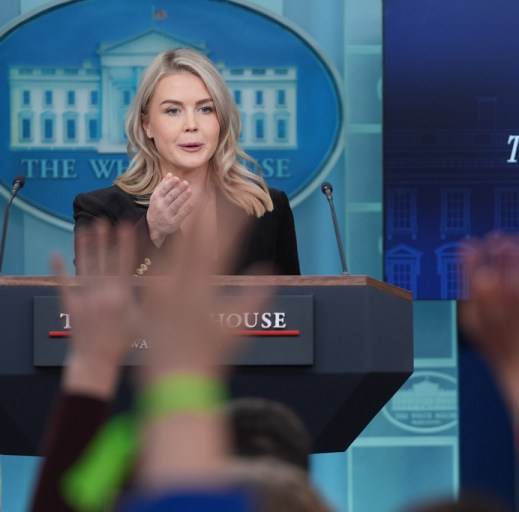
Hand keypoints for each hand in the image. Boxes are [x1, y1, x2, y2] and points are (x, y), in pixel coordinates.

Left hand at [52, 220, 137, 397]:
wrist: (97, 360)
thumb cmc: (124, 343)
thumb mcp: (144, 320)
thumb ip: (152, 301)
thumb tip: (165, 284)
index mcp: (121, 295)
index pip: (124, 262)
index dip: (126, 243)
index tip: (126, 227)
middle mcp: (102, 292)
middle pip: (103, 259)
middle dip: (104, 239)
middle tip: (102, 220)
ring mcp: (85, 297)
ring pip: (84, 266)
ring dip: (84, 246)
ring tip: (84, 229)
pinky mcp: (71, 305)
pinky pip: (63, 283)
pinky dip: (58, 269)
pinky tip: (54, 254)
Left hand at [136, 215, 270, 384]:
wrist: (172, 380)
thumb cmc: (208, 358)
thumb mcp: (236, 328)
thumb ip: (254, 297)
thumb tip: (269, 271)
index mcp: (202, 290)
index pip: (220, 248)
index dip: (232, 225)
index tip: (241, 207)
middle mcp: (178, 285)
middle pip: (191, 240)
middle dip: (201, 215)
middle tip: (206, 192)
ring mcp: (159, 290)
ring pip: (169, 250)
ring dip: (179, 226)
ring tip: (184, 205)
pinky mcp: (148, 297)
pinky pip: (153, 266)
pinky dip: (158, 249)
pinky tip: (158, 235)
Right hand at [146, 173, 193, 247]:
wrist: (154, 227)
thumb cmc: (157, 207)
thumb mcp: (157, 197)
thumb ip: (163, 185)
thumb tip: (170, 174)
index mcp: (156, 198)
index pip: (163, 190)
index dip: (169, 184)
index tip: (176, 178)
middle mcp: (160, 206)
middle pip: (170, 196)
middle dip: (178, 189)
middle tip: (186, 183)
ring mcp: (166, 215)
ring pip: (175, 205)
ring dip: (182, 198)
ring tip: (189, 191)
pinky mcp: (173, 223)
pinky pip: (180, 215)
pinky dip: (186, 210)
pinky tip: (192, 204)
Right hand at [460, 233, 518, 422]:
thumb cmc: (497, 348)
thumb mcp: (473, 324)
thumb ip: (469, 299)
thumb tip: (467, 276)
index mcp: (475, 299)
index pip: (469, 263)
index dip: (471, 250)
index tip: (474, 244)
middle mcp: (494, 293)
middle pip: (494, 255)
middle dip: (497, 244)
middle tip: (501, 241)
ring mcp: (516, 294)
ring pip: (516, 256)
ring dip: (518, 246)